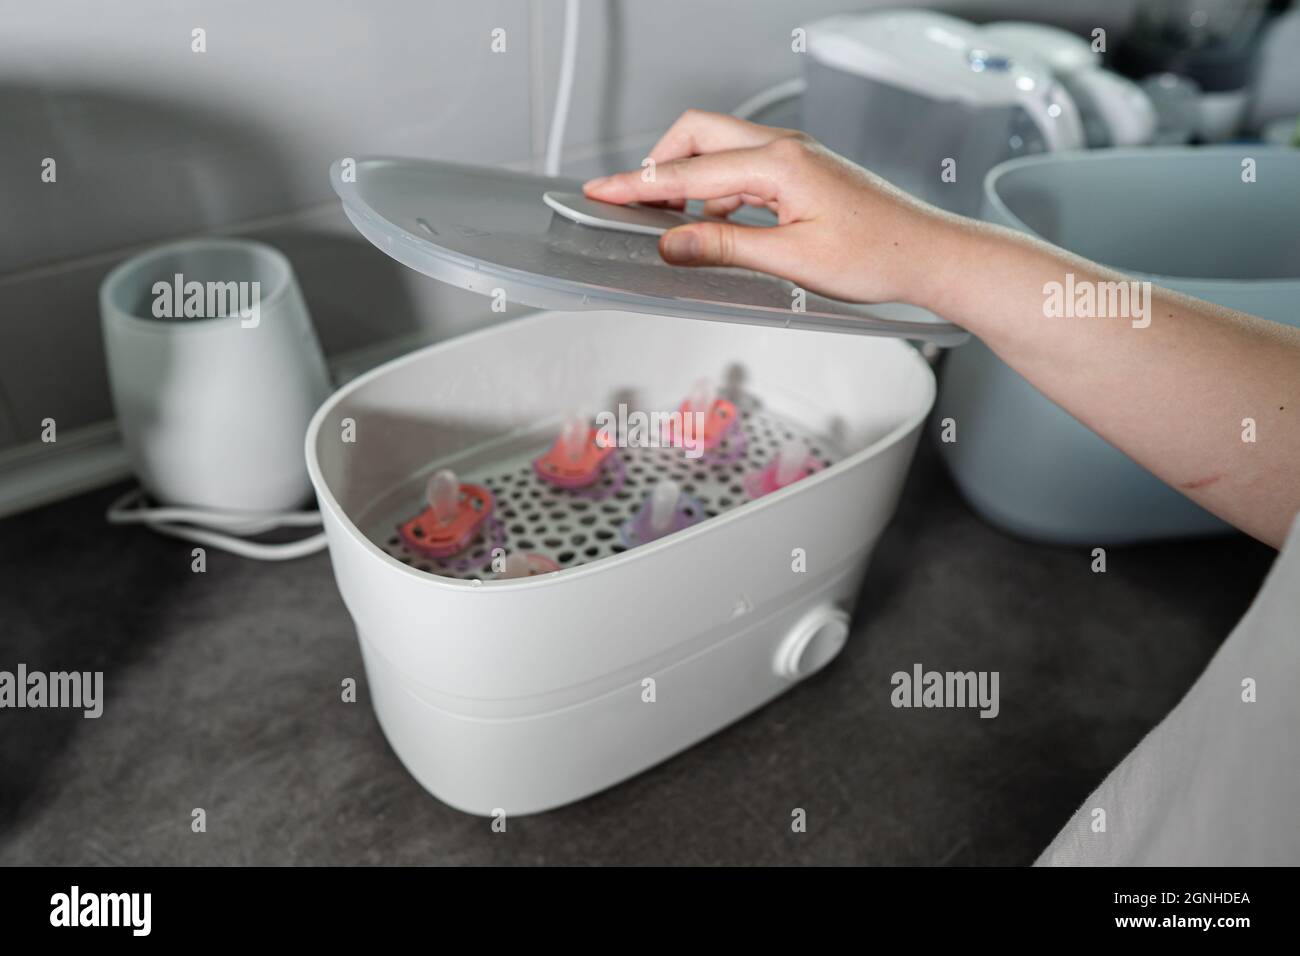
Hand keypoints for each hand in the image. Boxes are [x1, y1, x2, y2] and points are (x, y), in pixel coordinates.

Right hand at [582, 109, 959, 308]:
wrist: (928, 254)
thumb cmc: (879, 255)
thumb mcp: (792, 260)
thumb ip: (724, 248)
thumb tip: (672, 245)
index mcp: (780, 163)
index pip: (689, 173)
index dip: (639, 186)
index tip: (602, 192)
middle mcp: (786, 148)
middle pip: (698, 137)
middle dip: (659, 166)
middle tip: (631, 203)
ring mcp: (796, 158)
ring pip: (720, 154)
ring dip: (690, 185)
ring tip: (672, 227)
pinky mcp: (802, 173)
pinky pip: (745, 173)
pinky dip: (719, 196)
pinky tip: (718, 230)